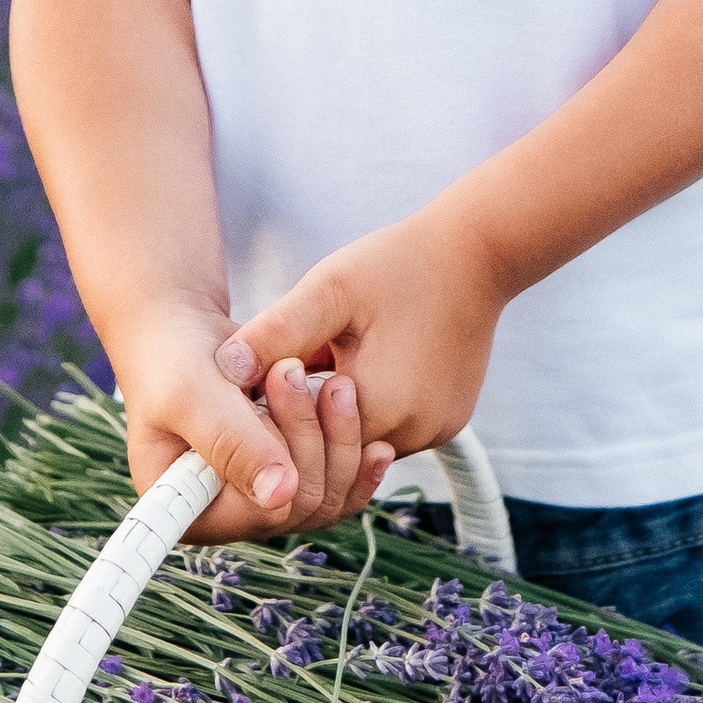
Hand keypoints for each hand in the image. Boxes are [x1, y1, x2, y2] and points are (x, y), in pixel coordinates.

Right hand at [108, 300, 395, 542]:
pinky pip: (338, 489)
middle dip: (310, 435)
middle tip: (297, 370)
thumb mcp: (193, 393)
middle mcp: (225, 517)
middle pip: (299, 505)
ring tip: (335, 384)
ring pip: (326, 497)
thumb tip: (281, 494)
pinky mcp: (287, 481)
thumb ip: (232, 442)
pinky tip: (376, 441)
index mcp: (187, 511)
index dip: (284, 458)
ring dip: (338, 440)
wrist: (184, 336)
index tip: (280, 387)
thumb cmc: (174, 360)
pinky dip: (354, 456)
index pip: (259, 512)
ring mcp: (259, 501)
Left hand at [214, 207, 505, 458]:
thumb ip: (276, 331)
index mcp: (378, 408)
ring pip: (362, 442)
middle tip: (283, 374)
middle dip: (304, 418)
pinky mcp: (448, 422)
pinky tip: (357, 366)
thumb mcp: (329, 290)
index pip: (303, 444)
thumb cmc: (398, 265)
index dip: (274, 418)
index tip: (256, 384)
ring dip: (335, 415)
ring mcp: (435, 432)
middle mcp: (411, 434)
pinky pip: (393, 431)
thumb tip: (224, 368)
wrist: (477, 253)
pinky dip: (369, 409)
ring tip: (322, 364)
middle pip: (333, 450)